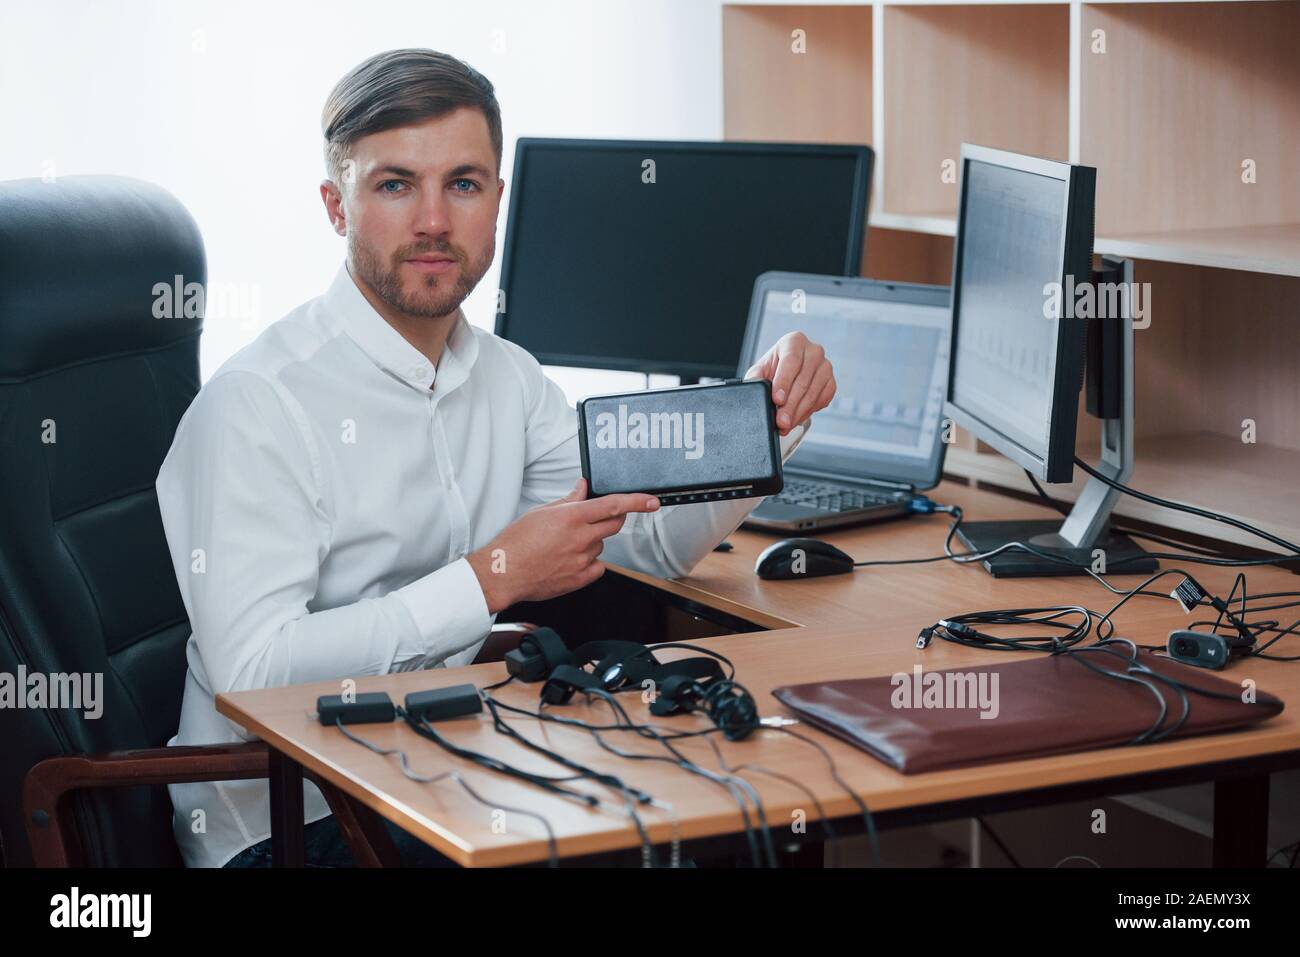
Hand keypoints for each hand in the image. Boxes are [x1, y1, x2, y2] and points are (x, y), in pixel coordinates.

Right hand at [466, 478, 659, 612]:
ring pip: (601, 545)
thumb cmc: (516, 542)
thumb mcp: (541, 512)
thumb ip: (568, 500)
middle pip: (614, 525)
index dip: (637, 502)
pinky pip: (597, 567)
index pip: (614, 505)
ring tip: (564, 545)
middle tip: (593, 520)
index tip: (652, 502)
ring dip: (591, 542)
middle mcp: (581, 538)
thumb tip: (583, 489)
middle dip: (612, 519)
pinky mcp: (580, 578)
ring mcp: (582, 560)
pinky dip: (589, 562)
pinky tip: (568, 560)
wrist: (503, 572)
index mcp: (572, 517)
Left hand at [744, 331, 835, 434]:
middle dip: (790, 405)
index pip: (791, 360)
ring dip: (799, 412)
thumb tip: (753, 386)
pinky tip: (796, 418)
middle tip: (781, 421)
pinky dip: (809, 412)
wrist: (787, 374)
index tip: (777, 399)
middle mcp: (813, 351)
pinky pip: (823, 399)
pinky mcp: (831, 382)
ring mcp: (825, 366)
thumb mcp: (760, 370)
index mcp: (794, 341)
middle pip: (803, 380)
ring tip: (786, 424)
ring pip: (814, 392)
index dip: (784, 381)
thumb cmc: (773, 369)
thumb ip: (754, 377)